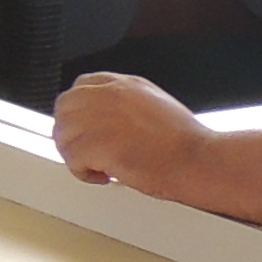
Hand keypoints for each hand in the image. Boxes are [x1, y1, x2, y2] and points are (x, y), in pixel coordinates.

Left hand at [52, 72, 205, 195]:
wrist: (198, 160)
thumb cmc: (185, 142)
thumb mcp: (155, 104)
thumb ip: (126, 104)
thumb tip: (107, 121)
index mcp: (123, 85)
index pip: (80, 86)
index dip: (78, 111)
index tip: (83, 127)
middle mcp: (109, 96)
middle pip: (64, 107)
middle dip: (70, 131)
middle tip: (84, 150)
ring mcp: (101, 118)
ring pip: (63, 134)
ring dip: (76, 155)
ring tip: (96, 166)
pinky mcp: (98, 144)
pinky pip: (71, 158)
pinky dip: (82, 173)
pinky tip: (102, 176)